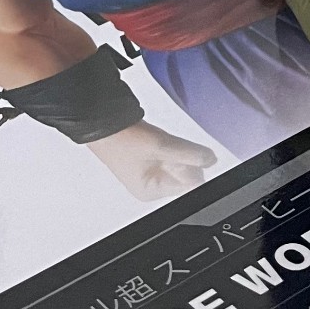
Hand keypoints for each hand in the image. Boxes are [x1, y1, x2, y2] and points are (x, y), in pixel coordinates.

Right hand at [86, 120, 216, 199]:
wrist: (98, 118)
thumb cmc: (119, 139)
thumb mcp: (160, 145)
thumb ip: (190, 153)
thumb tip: (211, 159)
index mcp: (151, 190)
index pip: (188, 187)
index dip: (195, 168)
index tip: (196, 154)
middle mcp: (151, 183)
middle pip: (185, 174)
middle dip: (185, 157)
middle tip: (170, 144)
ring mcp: (148, 167)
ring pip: (178, 160)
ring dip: (176, 148)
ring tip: (161, 138)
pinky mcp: (147, 153)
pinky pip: (169, 150)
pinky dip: (169, 143)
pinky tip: (160, 136)